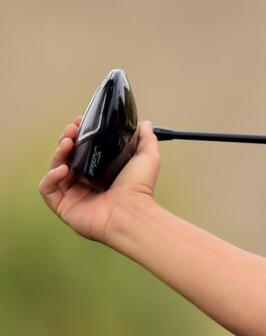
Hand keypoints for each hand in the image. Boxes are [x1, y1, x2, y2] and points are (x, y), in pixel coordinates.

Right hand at [38, 117, 160, 243]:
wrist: (132, 213)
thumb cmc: (140, 190)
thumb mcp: (147, 158)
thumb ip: (146, 139)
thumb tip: (145, 124)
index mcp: (102, 174)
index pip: (84, 151)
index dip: (80, 135)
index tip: (80, 122)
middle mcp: (86, 184)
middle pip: (67, 158)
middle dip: (67, 140)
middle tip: (72, 130)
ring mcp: (73, 196)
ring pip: (56, 169)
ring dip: (58, 153)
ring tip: (67, 143)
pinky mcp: (63, 207)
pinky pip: (47, 189)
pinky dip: (51, 177)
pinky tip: (62, 169)